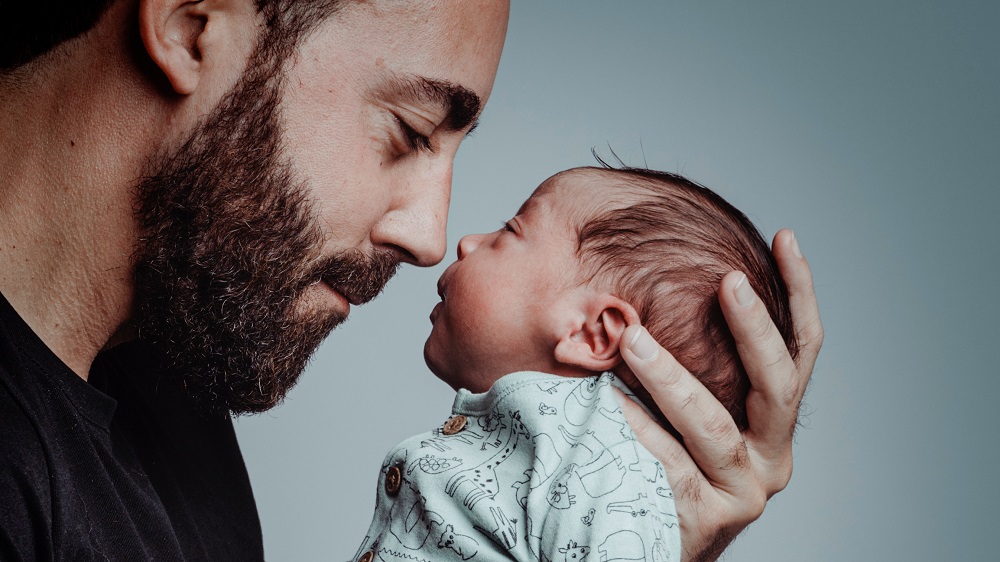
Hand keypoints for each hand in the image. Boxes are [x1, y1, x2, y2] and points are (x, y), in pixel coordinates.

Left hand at [618, 229, 822, 561]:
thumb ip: (691, 357)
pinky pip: (666, 463)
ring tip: (632, 338)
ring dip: (670, 377)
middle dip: (754, 329)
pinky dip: (636, 429)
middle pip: (777, 383)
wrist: (650, 540)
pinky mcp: (706, 519)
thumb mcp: (687, 406)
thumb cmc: (663, 458)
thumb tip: (650, 279)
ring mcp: (743, 489)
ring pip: (711, 425)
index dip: (799, 292)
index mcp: (774, 420)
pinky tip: (606, 402)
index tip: (784, 237)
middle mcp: (772, 455)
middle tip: (728, 282)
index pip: (801, 348)